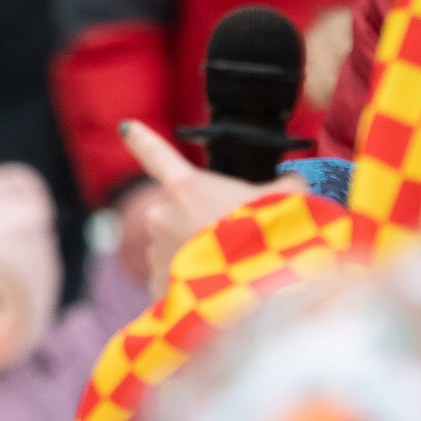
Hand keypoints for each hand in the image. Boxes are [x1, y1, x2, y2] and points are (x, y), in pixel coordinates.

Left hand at [118, 122, 275, 286]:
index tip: (127, 127)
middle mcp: (162, 216)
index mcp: (186, 187)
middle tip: (233, 238)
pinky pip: (175, 280)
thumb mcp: (283, 202)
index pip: (156, 154)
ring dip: (196, 253)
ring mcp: (155, 251)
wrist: (253, 293)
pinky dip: (194, 283)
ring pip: (175, 247)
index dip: (140, 138)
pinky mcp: (157, 286)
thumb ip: (284, 186)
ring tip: (230, 266)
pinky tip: (218, 289)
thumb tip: (294, 182)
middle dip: (200, 222)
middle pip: (179, 212)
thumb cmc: (266, 240)